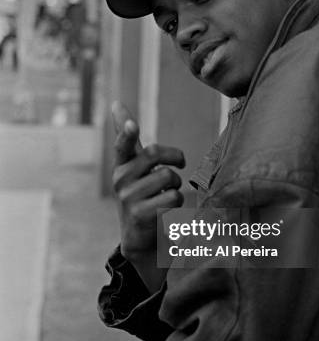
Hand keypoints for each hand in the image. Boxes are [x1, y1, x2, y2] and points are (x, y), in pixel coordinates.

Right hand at [112, 101, 184, 266]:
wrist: (139, 237)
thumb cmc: (140, 193)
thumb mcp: (133, 165)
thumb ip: (129, 138)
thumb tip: (116, 103)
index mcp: (121, 164)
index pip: (122, 145)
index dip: (127, 133)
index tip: (132, 124)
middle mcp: (120, 179)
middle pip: (154, 154)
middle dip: (174, 157)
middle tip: (179, 164)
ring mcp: (128, 198)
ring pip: (167, 177)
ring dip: (176, 185)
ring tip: (167, 194)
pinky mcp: (140, 215)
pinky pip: (172, 198)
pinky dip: (177, 202)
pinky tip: (166, 209)